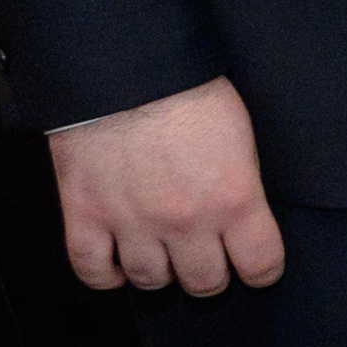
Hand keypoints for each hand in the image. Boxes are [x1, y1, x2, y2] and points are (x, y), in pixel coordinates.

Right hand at [48, 78, 285, 295]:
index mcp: (233, 198)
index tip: (255, 264)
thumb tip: (243, 216)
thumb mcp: (241, 133)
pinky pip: (92, 270)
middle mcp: (185, 220)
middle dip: (210, 273)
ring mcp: (131, 221)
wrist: (123, 63)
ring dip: (161, 272)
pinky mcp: (84, 213)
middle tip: (206, 257)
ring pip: (152, 281)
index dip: (261, 269)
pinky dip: (106, 275)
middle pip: (204, 283)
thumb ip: (242, 183)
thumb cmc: (189, 85)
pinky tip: (118, 264)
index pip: (261, 266)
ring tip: (163, 255)